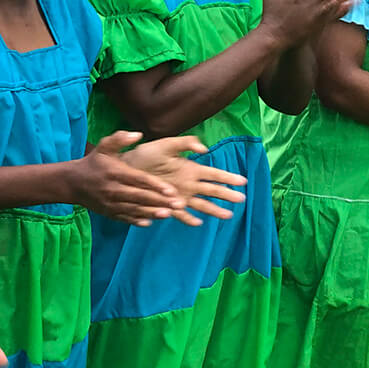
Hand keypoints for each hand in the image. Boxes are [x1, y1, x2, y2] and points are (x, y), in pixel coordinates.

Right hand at [71, 131, 187, 225]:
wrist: (72, 182)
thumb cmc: (94, 163)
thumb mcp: (104, 147)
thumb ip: (120, 138)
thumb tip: (138, 134)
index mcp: (115, 172)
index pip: (139, 179)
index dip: (156, 185)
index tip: (171, 190)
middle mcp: (113, 189)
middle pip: (140, 196)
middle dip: (160, 201)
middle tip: (178, 204)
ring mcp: (111, 203)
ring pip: (134, 209)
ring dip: (152, 213)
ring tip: (169, 214)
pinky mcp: (109, 212)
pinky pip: (124, 218)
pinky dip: (136, 221)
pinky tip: (149, 222)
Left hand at [121, 135, 247, 225]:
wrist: (126, 167)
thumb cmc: (146, 154)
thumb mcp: (166, 144)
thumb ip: (185, 144)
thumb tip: (204, 148)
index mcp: (190, 168)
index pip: (213, 174)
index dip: (227, 178)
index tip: (242, 181)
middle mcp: (188, 183)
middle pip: (212, 190)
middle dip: (226, 194)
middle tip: (241, 199)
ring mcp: (179, 196)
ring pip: (201, 204)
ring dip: (214, 209)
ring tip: (228, 216)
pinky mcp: (167, 204)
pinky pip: (180, 214)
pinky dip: (188, 218)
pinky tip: (198, 223)